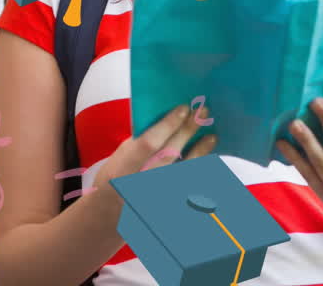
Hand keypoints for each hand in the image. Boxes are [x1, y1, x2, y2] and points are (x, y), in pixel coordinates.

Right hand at [91, 103, 216, 198]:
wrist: (111, 214)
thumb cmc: (116, 178)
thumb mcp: (118, 159)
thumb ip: (138, 143)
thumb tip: (167, 120)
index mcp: (123, 170)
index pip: (149, 143)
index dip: (168, 125)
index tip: (183, 108)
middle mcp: (140, 185)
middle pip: (171, 154)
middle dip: (188, 131)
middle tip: (202, 112)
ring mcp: (156, 199)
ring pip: (185, 172)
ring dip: (200, 152)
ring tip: (211, 137)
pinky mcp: (169, 208)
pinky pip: (190, 187)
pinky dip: (199, 171)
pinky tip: (206, 159)